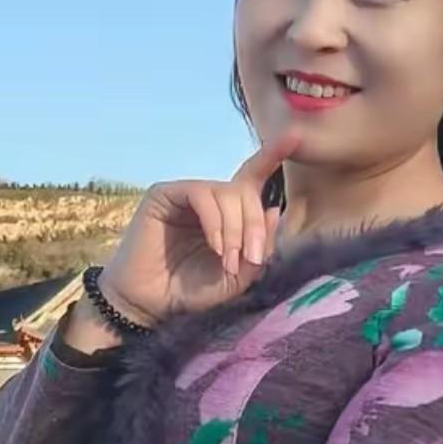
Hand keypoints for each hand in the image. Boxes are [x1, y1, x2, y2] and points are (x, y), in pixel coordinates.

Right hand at [94, 134, 301, 324]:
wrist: (148, 305)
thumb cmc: (189, 292)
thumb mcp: (237, 277)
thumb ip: (258, 249)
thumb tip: (274, 210)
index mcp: (227, 214)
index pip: (251, 179)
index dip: (270, 157)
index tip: (294, 138)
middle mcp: (209, 199)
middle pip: (246, 192)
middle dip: (254, 225)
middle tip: (251, 259)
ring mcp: (186, 194)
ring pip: (226, 193)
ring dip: (236, 229)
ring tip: (229, 260)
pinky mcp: (165, 194)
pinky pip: (202, 194)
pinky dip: (215, 222)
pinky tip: (215, 246)